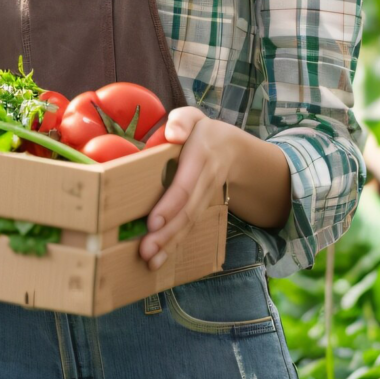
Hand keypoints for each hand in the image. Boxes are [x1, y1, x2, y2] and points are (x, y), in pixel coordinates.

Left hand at [139, 107, 232, 270]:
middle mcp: (205, 180)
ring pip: (189, 223)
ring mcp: (206, 196)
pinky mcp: (203, 207)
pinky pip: (190, 226)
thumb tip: (172, 133)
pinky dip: (175, 243)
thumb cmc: (201, 131)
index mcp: (201, 156)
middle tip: (145, 251)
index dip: (170, 205)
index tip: (153, 222)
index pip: (186, 185)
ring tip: (150, 261)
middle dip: (167, 234)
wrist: (234, 149)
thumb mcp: (193, 117)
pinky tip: (160, 258)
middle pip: (187, 211)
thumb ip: (182, 121)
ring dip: (170, 244)